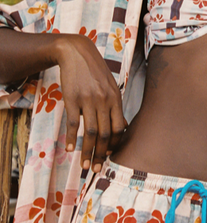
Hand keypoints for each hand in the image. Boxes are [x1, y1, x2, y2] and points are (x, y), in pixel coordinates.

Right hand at [54, 34, 125, 171]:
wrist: (77, 53)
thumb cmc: (95, 72)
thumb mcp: (111, 86)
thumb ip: (115, 106)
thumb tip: (122, 128)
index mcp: (116, 98)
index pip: (119, 128)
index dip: (115, 144)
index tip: (110, 156)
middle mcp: (103, 101)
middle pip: (105, 134)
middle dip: (102, 154)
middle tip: (98, 169)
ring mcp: (88, 100)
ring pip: (89, 133)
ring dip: (88, 152)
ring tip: (85, 165)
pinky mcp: (72, 99)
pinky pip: (72, 123)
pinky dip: (71, 138)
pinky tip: (69, 149)